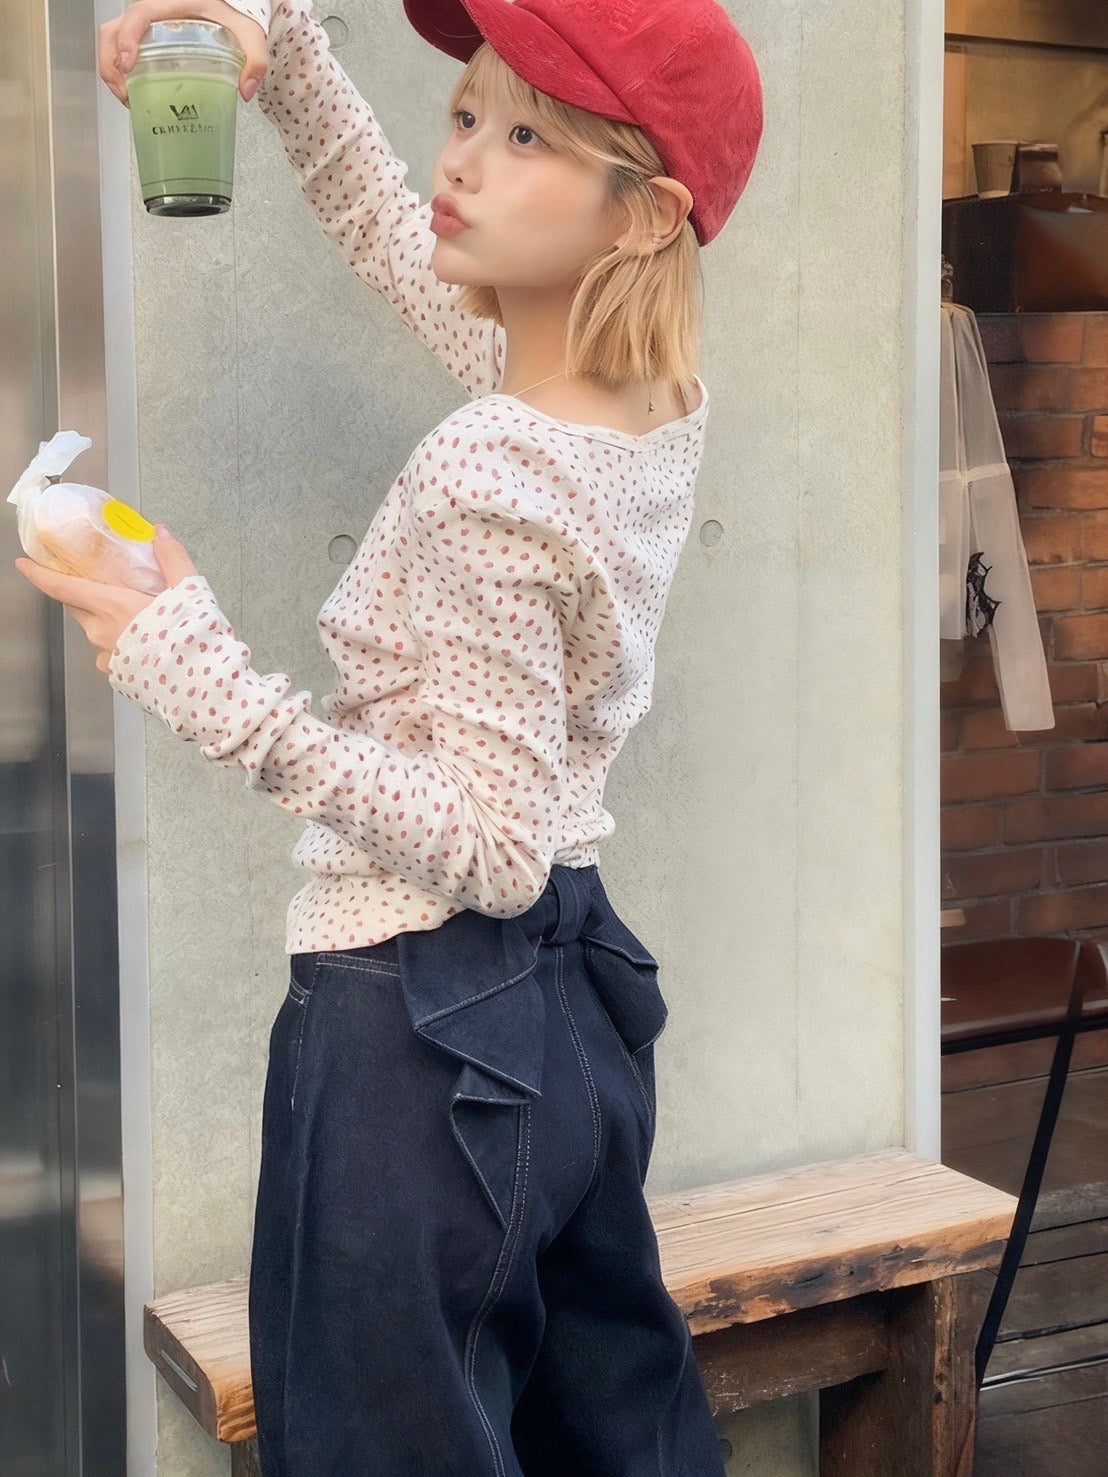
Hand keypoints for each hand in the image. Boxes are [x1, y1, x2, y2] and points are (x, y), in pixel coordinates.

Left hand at [15, 528, 197, 674]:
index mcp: (112, 607)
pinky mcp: (118, 677)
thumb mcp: (189, 590)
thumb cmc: (193, 641)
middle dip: (80, 594)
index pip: (62, 587)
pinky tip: (146, 644)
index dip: (39, 574)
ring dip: (106, 621)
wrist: (202, 687)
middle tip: (96, 584)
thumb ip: (172, 559)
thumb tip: (162, 534)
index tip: (24, 564)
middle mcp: (101, 633)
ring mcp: (107, 658)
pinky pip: (110, 653)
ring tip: (137, 619)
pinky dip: (121, 644)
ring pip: (95, 631)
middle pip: (77, 607)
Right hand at [99, 0, 267, 107]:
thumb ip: (254, 59)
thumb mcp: (249, 33)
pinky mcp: (144, 37)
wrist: (229, 6)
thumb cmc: (233, 15)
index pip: (139, 14)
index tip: (128, 63)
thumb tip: (246, 90)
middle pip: (113, 31)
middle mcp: (153, 13)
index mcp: (173, 5)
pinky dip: (121, 72)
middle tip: (127, 95)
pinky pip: (121, 49)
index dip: (127, 37)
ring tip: (129, 99)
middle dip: (112, 65)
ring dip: (112, 71)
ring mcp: (145, 25)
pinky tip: (135, 92)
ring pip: (111, 40)